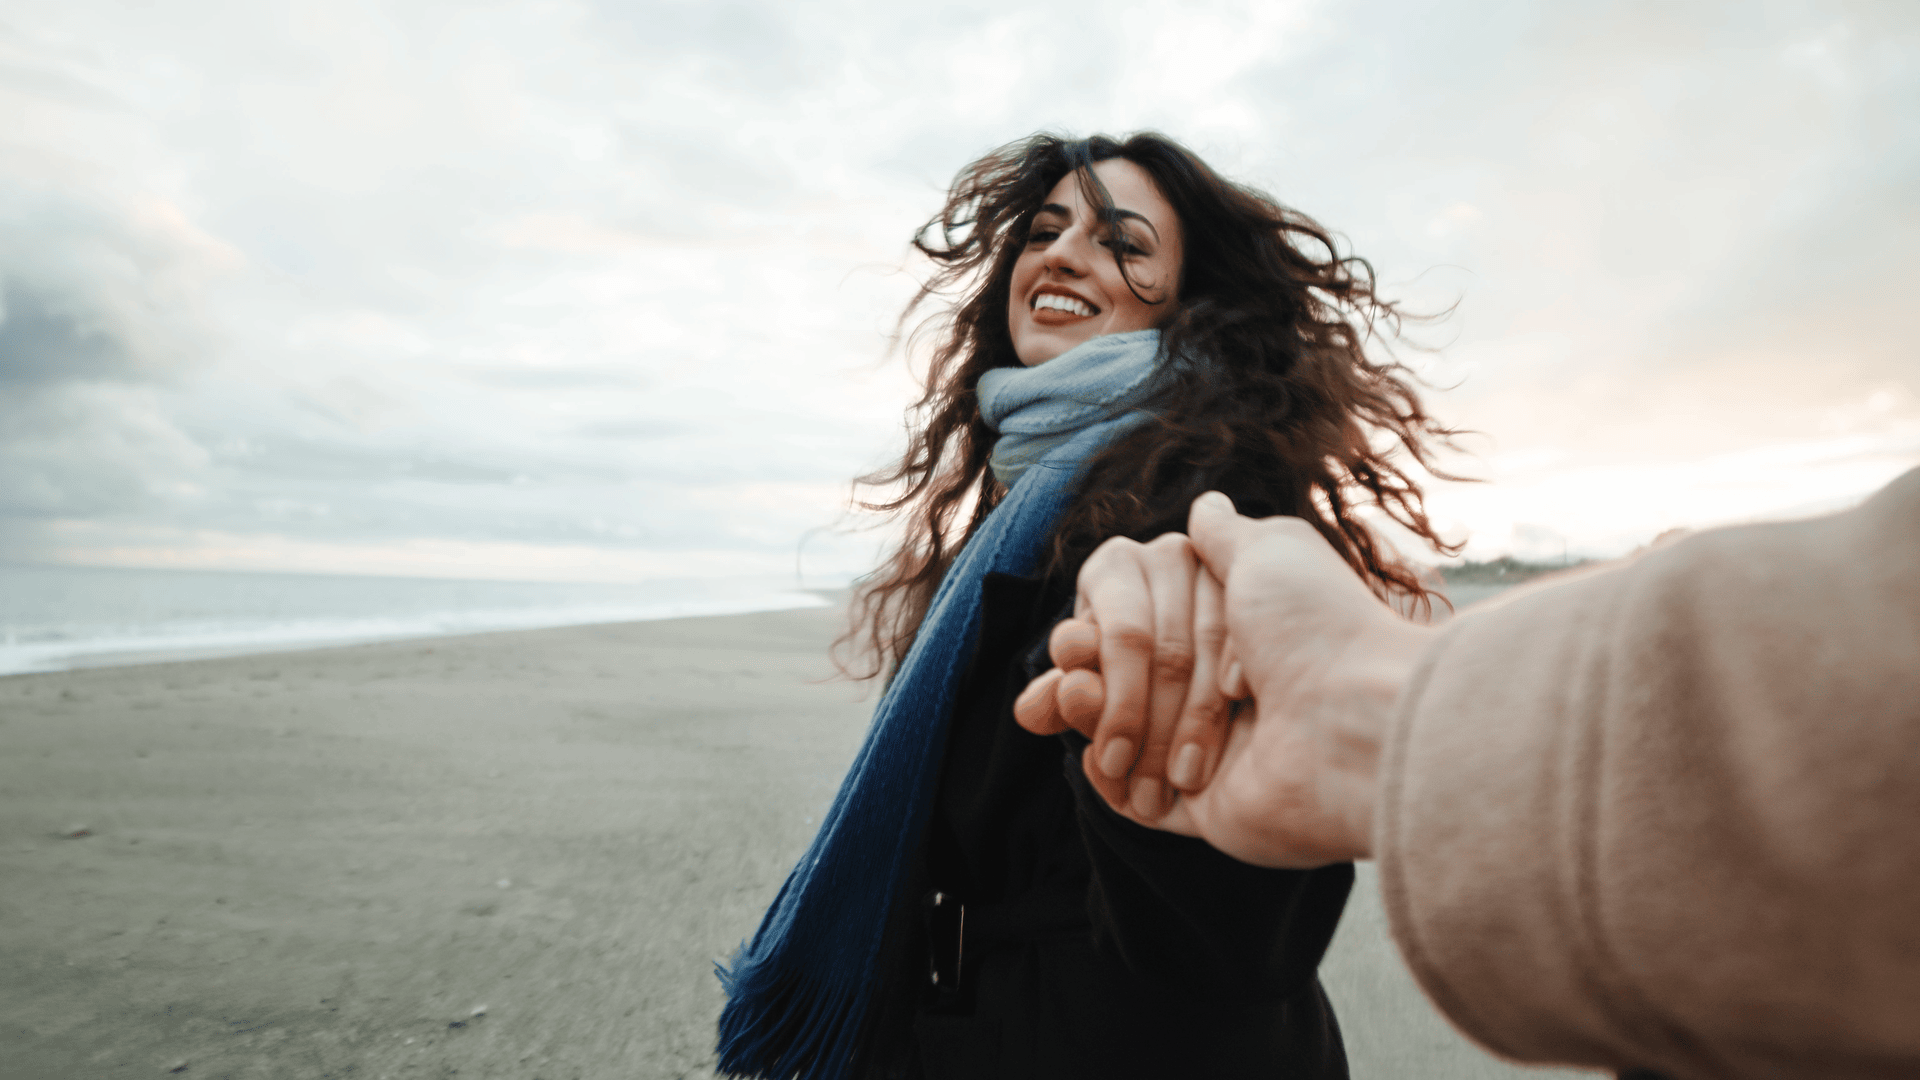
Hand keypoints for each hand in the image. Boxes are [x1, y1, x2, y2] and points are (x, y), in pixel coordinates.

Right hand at [1017, 492, 1437, 866]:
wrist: (1349, 720)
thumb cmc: (1312, 630)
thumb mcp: (1267, 551)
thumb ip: (1224, 534)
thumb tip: (1205, 505)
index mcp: (1230, 632)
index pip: (1133, 626)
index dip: (1099, 629)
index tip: (1080, 636)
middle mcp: (1215, 689)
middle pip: (1118, 675)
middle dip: (1095, 670)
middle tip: (1081, 671)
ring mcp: (1202, 751)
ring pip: (1113, 730)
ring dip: (1089, 710)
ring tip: (1080, 697)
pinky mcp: (1198, 807)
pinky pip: (1125, 794)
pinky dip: (1100, 771)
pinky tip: (1098, 751)